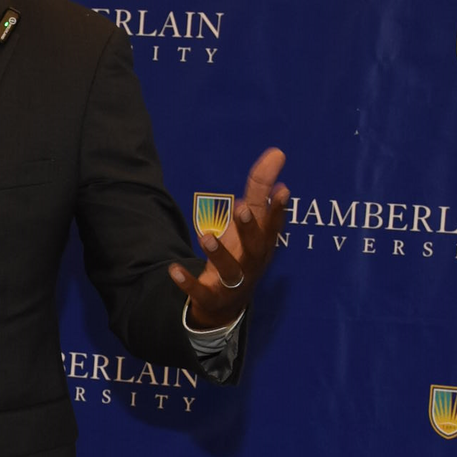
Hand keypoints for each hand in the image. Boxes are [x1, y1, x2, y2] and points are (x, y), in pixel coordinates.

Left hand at [169, 147, 288, 329]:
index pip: (274, 225)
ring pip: (230, 270)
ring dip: (218, 253)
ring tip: (205, 234)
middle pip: (255, 247)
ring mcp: (233, 282)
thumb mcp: (249, 221)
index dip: (279, 209)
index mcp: (262, 243)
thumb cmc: (242, 252)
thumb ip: (259, 189)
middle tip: (241, 209)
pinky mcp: (211, 296)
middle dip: (250, 228)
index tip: (283, 189)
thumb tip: (277, 152)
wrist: (228, 303)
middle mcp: (252, 262)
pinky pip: (200, 291)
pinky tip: (173, 269)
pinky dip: (187, 282)